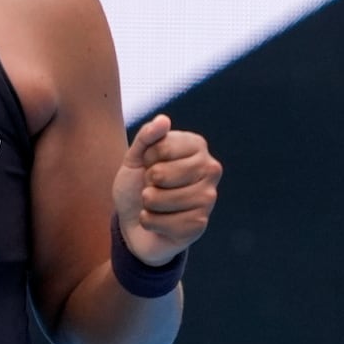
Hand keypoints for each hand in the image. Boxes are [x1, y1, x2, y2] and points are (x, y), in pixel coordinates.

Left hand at [113, 114, 221, 265]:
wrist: (133, 221)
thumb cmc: (137, 184)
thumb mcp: (135, 157)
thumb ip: (146, 137)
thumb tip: (163, 120)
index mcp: (196, 146)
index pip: (162, 147)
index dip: (147, 158)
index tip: (151, 164)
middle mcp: (210, 169)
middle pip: (160, 174)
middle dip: (146, 183)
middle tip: (154, 187)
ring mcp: (208, 198)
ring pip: (160, 200)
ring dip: (147, 205)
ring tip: (155, 205)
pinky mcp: (200, 224)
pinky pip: (163, 222)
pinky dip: (151, 223)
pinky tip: (159, 222)